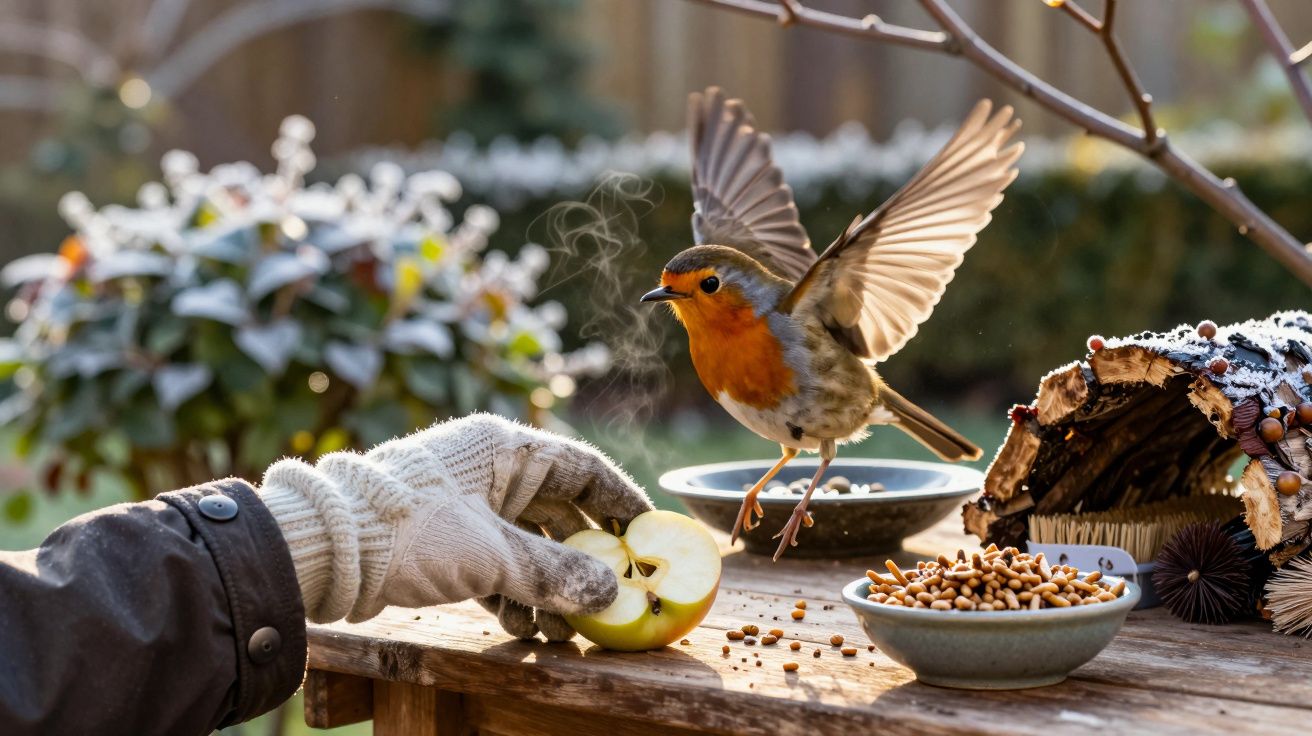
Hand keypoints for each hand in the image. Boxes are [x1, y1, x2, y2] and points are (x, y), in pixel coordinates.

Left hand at [260, 414, 651, 639]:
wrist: (324, 551)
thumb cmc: (410, 533)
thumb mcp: (491, 555)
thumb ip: (554, 574)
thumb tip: (608, 595)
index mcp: (504, 448)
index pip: (583, 467)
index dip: (622, 500)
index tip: (651, 532)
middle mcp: (488, 469)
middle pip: (558, 511)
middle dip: (586, 558)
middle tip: (615, 591)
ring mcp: (465, 505)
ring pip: (526, 543)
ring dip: (550, 585)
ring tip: (570, 628)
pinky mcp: (443, 539)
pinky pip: (496, 563)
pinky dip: (516, 593)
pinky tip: (529, 628)